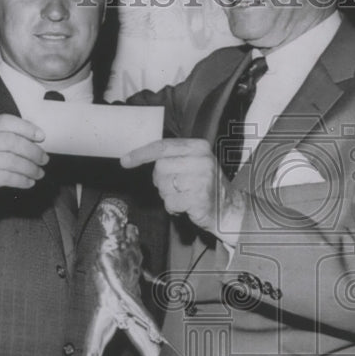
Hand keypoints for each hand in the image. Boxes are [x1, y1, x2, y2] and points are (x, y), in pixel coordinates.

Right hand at [0, 114, 48, 210]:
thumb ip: (8, 137)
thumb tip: (36, 136)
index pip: (6, 121)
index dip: (26, 128)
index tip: (41, 137)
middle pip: (11, 142)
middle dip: (32, 151)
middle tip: (44, 159)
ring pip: (11, 161)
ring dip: (30, 168)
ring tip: (39, 173)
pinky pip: (7, 178)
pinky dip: (22, 180)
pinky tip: (29, 182)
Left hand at [121, 138, 244, 241]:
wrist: (229, 209)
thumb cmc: (204, 186)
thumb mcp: (193, 163)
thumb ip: (172, 156)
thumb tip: (138, 154)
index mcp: (199, 147)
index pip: (163, 146)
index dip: (141, 153)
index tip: (125, 160)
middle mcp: (202, 160)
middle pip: (160, 167)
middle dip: (161, 180)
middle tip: (175, 186)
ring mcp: (202, 179)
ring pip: (163, 186)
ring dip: (168, 195)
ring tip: (184, 196)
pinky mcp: (199, 198)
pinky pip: (170, 202)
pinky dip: (174, 207)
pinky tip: (186, 206)